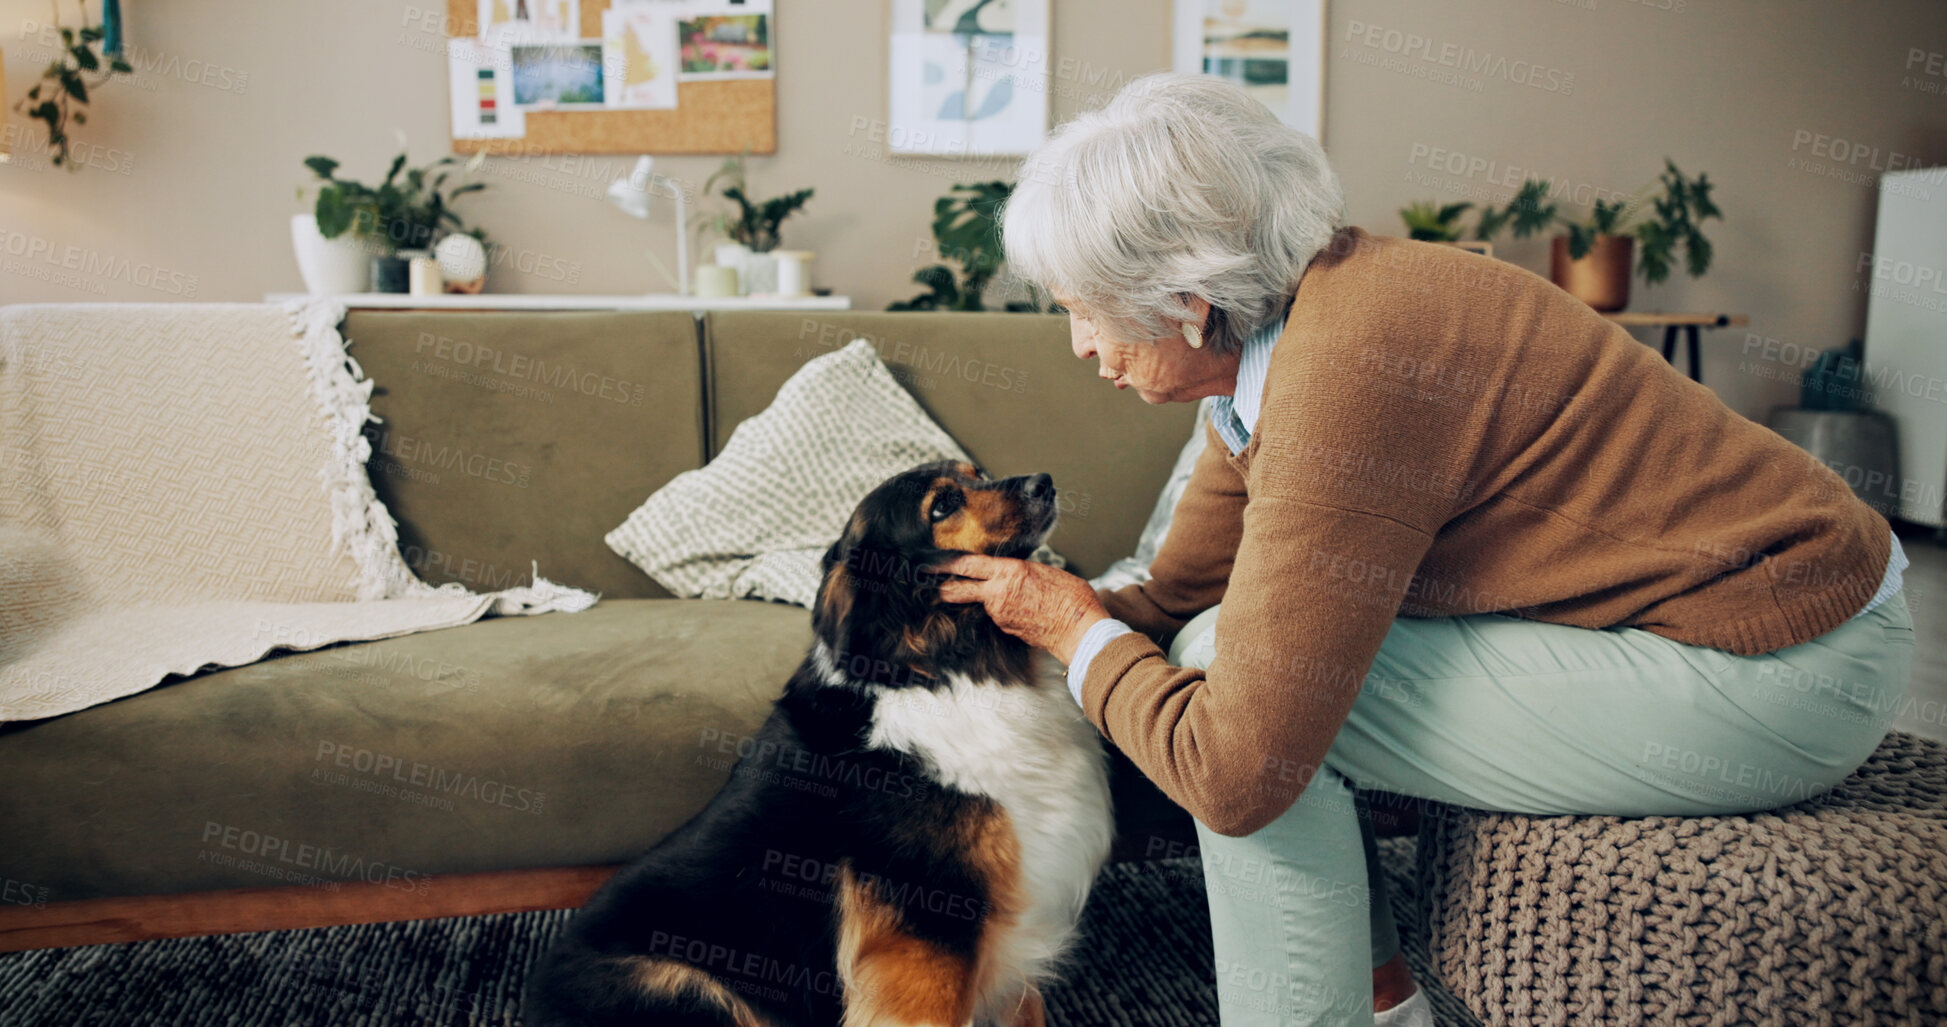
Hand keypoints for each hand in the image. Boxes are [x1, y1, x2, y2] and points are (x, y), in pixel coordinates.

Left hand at [932, 554, 1109, 663]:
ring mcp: (1000, 615)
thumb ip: (1019, 571)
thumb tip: (1008, 574)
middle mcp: (998, 594)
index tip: (931, 563)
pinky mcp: (1006, 629)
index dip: (946, 564)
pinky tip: (1022, 609)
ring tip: (1009, 595)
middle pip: (958, 590)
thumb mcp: (1044, 571)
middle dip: (943, 587)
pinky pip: (998, 615)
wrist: (1079, 629)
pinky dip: (1003, 611)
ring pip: (982, 602)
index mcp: (1008, 573)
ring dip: (986, 599)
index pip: (968, 565)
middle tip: (931, 583)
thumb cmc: (1070, 597)